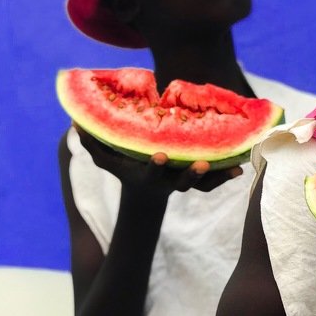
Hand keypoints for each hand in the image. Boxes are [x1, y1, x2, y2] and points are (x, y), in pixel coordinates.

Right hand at [74, 126, 242, 198]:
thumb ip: (92, 142)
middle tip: (201, 164)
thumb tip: (76, 121)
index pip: (153, 171)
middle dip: (191, 175)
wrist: (144, 193)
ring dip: (216, 177)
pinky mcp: (199, 181)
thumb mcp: (107, 158)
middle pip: (182, 183)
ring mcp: (185, 183)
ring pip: (203, 185)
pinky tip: (239, 167)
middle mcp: (169, 182)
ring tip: (231, 168)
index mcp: (149, 175)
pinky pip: (215, 181)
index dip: (156, 166)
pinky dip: (226, 175)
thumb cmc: (124, 167)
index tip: (160, 155)